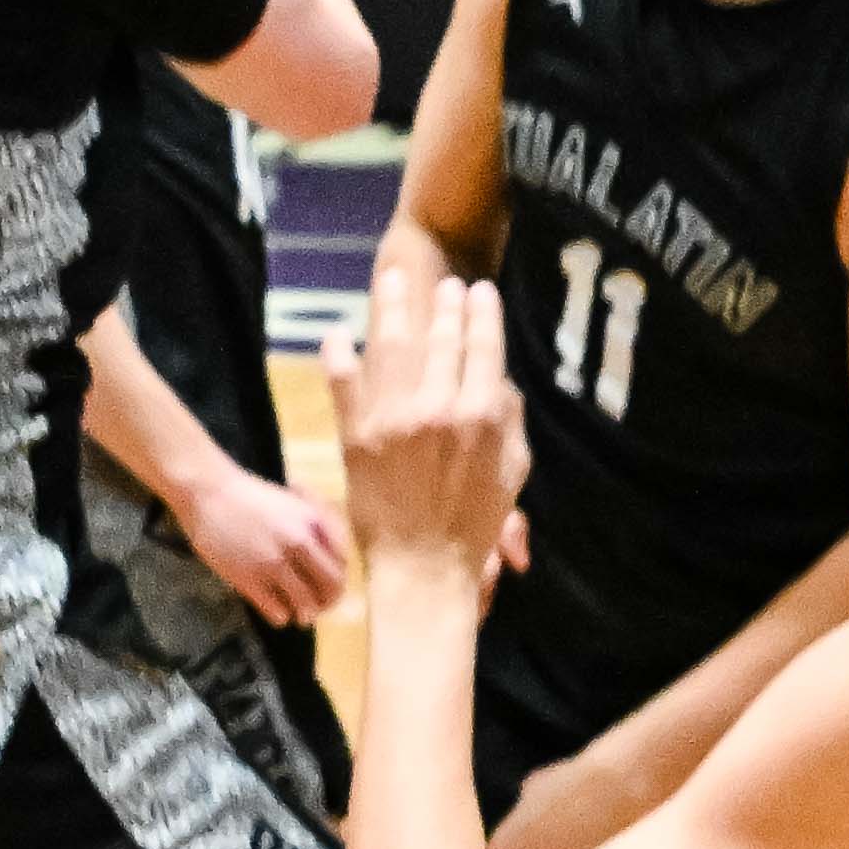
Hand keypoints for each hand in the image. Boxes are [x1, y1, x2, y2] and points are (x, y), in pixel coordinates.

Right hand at [180, 455, 350, 624]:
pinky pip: (277, 612)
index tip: (328, 586)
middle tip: (318, 607)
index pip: (342, 563)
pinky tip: (275, 610)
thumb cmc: (250, 495)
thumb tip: (336, 554)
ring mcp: (273, 562)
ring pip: (306, 605)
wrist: (208, 492)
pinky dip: (280, 616)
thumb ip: (317, 525)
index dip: (338, 578)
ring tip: (298, 615)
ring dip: (305, 614)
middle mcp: (299, 543)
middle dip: (328, 601)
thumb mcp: (294, 501)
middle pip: (331, 586)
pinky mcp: (249, 579)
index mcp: (313, 523)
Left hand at [339, 267, 530, 585]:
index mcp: (482, 416)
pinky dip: (337, 356)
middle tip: (444, 282)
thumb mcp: (513, 473)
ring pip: (394, 347)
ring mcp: (394, 418)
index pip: (484, 347)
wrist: (423, 569)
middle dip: (444, 304)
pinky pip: (343, 384)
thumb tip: (501, 382)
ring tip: (393, 279)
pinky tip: (335, 333)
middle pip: (442, 339)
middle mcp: (439, 408)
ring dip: (393, 307)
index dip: (482, 314)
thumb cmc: (474, 527)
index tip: (480, 291)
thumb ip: (511, 422)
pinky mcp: (356, 434)